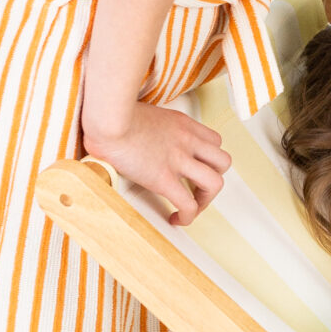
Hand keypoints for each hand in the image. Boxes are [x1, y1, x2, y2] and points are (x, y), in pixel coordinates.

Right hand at [83, 104, 229, 226]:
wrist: (107, 119)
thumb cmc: (113, 115)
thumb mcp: (142, 113)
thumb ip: (148, 124)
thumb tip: (132, 135)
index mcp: (182, 124)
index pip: (214, 141)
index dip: (210, 158)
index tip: (196, 168)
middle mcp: (187, 141)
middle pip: (223, 162)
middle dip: (214, 179)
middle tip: (197, 190)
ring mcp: (178, 160)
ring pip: (215, 183)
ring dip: (206, 200)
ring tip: (191, 208)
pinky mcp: (163, 178)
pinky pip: (188, 204)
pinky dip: (187, 216)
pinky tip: (176, 219)